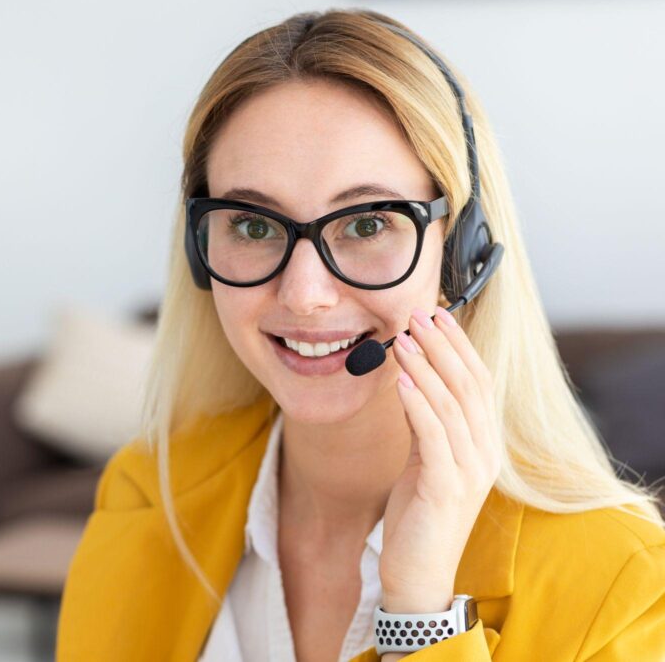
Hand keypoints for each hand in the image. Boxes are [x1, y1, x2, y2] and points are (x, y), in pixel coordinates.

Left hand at [379, 305, 501, 611]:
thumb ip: (426, 423)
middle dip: (443, 346)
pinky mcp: (446, 487)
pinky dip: (417, 403)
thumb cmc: (419, 515)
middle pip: (469, 386)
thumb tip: (413, 379)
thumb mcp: (424, 459)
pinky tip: (401, 380)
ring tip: (402, 339)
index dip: (459, 345)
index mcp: (483, 444)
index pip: (478, 382)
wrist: (418, 573)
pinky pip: (434, 436)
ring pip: (452, 405)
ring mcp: (469, 471)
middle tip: (418, 314)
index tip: (436, 314)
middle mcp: (485, 453)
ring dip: (425, 367)